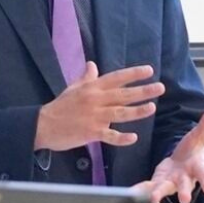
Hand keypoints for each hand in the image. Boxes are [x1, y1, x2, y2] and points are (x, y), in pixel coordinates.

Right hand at [34, 63, 165, 152]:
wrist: (43, 125)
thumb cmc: (60, 106)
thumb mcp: (73, 88)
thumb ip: (86, 78)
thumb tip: (92, 64)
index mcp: (92, 88)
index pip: (116, 78)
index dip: (133, 74)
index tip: (149, 71)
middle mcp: (95, 100)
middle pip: (123, 94)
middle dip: (143, 91)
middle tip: (160, 88)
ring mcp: (94, 117)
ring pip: (120, 113)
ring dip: (137, 111)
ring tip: (151, 107)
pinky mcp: (91, 133)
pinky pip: (110, 135)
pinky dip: (122, 138)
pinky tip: (133, 137)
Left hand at [142, 106, 203, 202]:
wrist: (182, 161)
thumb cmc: (193, 150)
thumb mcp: (199, 135)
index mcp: (197, 167)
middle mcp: (185, 178)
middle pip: (185, 186)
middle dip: (185, 193)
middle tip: (184, 200)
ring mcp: (171, 182)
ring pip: (165, 189)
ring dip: (159, 194)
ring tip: (152, 199)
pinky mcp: (158, 182)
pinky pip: (149, 187)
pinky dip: (140, 190)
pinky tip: (131, 193)